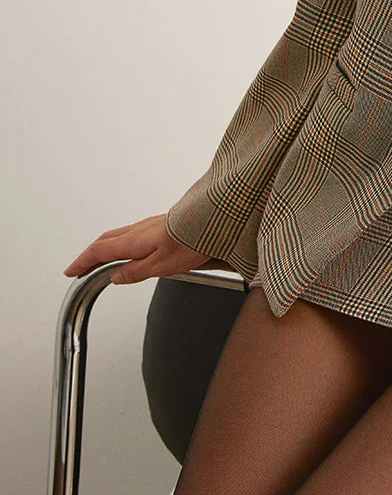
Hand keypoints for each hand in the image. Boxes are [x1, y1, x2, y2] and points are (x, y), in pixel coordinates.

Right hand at [63, 214, 234, 285]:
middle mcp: (141, 229)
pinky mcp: (163, 223)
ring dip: (105, 246)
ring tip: (99, 258)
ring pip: (120, 234)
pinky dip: (120, 241)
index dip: (83, 261)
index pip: (100, 251)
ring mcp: (152, 224)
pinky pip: (133, 232)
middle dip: (90, 253)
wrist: (217, 218)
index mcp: (135, 240)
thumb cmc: (194, 239)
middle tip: (80, 266)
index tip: (71, 271)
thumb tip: (116, 277)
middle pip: (106, 240)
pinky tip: (130, 248)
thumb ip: (136, 272)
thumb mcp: (162, 265)